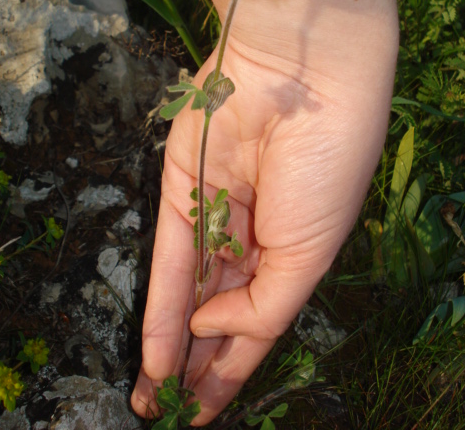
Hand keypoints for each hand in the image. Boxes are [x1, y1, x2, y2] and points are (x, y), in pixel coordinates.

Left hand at [131, 0, 396, 424]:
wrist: (305, 83)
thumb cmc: (327, 169)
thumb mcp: (311, 254)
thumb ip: (264, 303)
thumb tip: (213, 327)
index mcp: (292, 248)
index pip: (258, 319)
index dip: (235, 366)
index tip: (210, 410)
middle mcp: (251, 234)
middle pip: (218, 309)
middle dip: (197, 362)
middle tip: (171, 412)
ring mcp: (214, 213)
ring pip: (188, 291)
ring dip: (170, 345)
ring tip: (152, 398)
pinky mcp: (179, 190)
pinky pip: (168, 258)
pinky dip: (160, 307)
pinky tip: (152, 353)